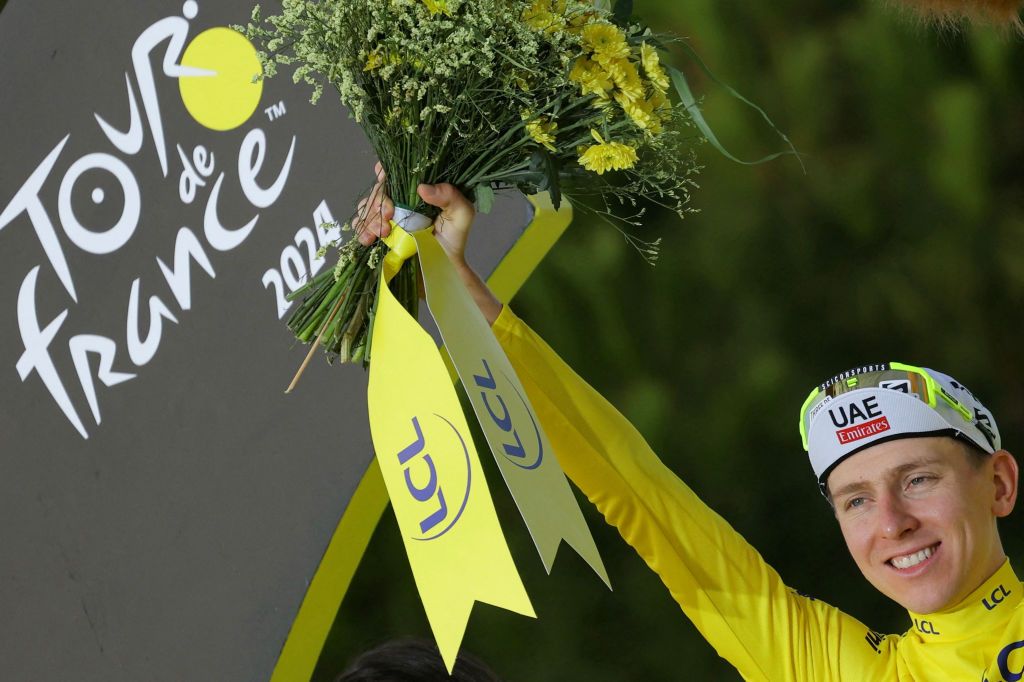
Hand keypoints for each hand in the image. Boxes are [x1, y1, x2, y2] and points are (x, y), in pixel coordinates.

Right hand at [355, 163, 475, 267]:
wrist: (443, 266)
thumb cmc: (454, 237)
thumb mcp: (462, 213)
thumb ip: (450, 196)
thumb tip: (422, 187)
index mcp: (417, 189)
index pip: (397, 171)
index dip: (385, 171)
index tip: (384, 177)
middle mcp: (400, 199)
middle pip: (379, 190)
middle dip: (379, 201)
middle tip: (389, 216)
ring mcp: (388, 216)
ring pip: (368, 207)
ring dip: (370, 218)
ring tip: (383, 232)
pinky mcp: (379, 233)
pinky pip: (362, 226)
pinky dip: (362, 231)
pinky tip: (368, 239)